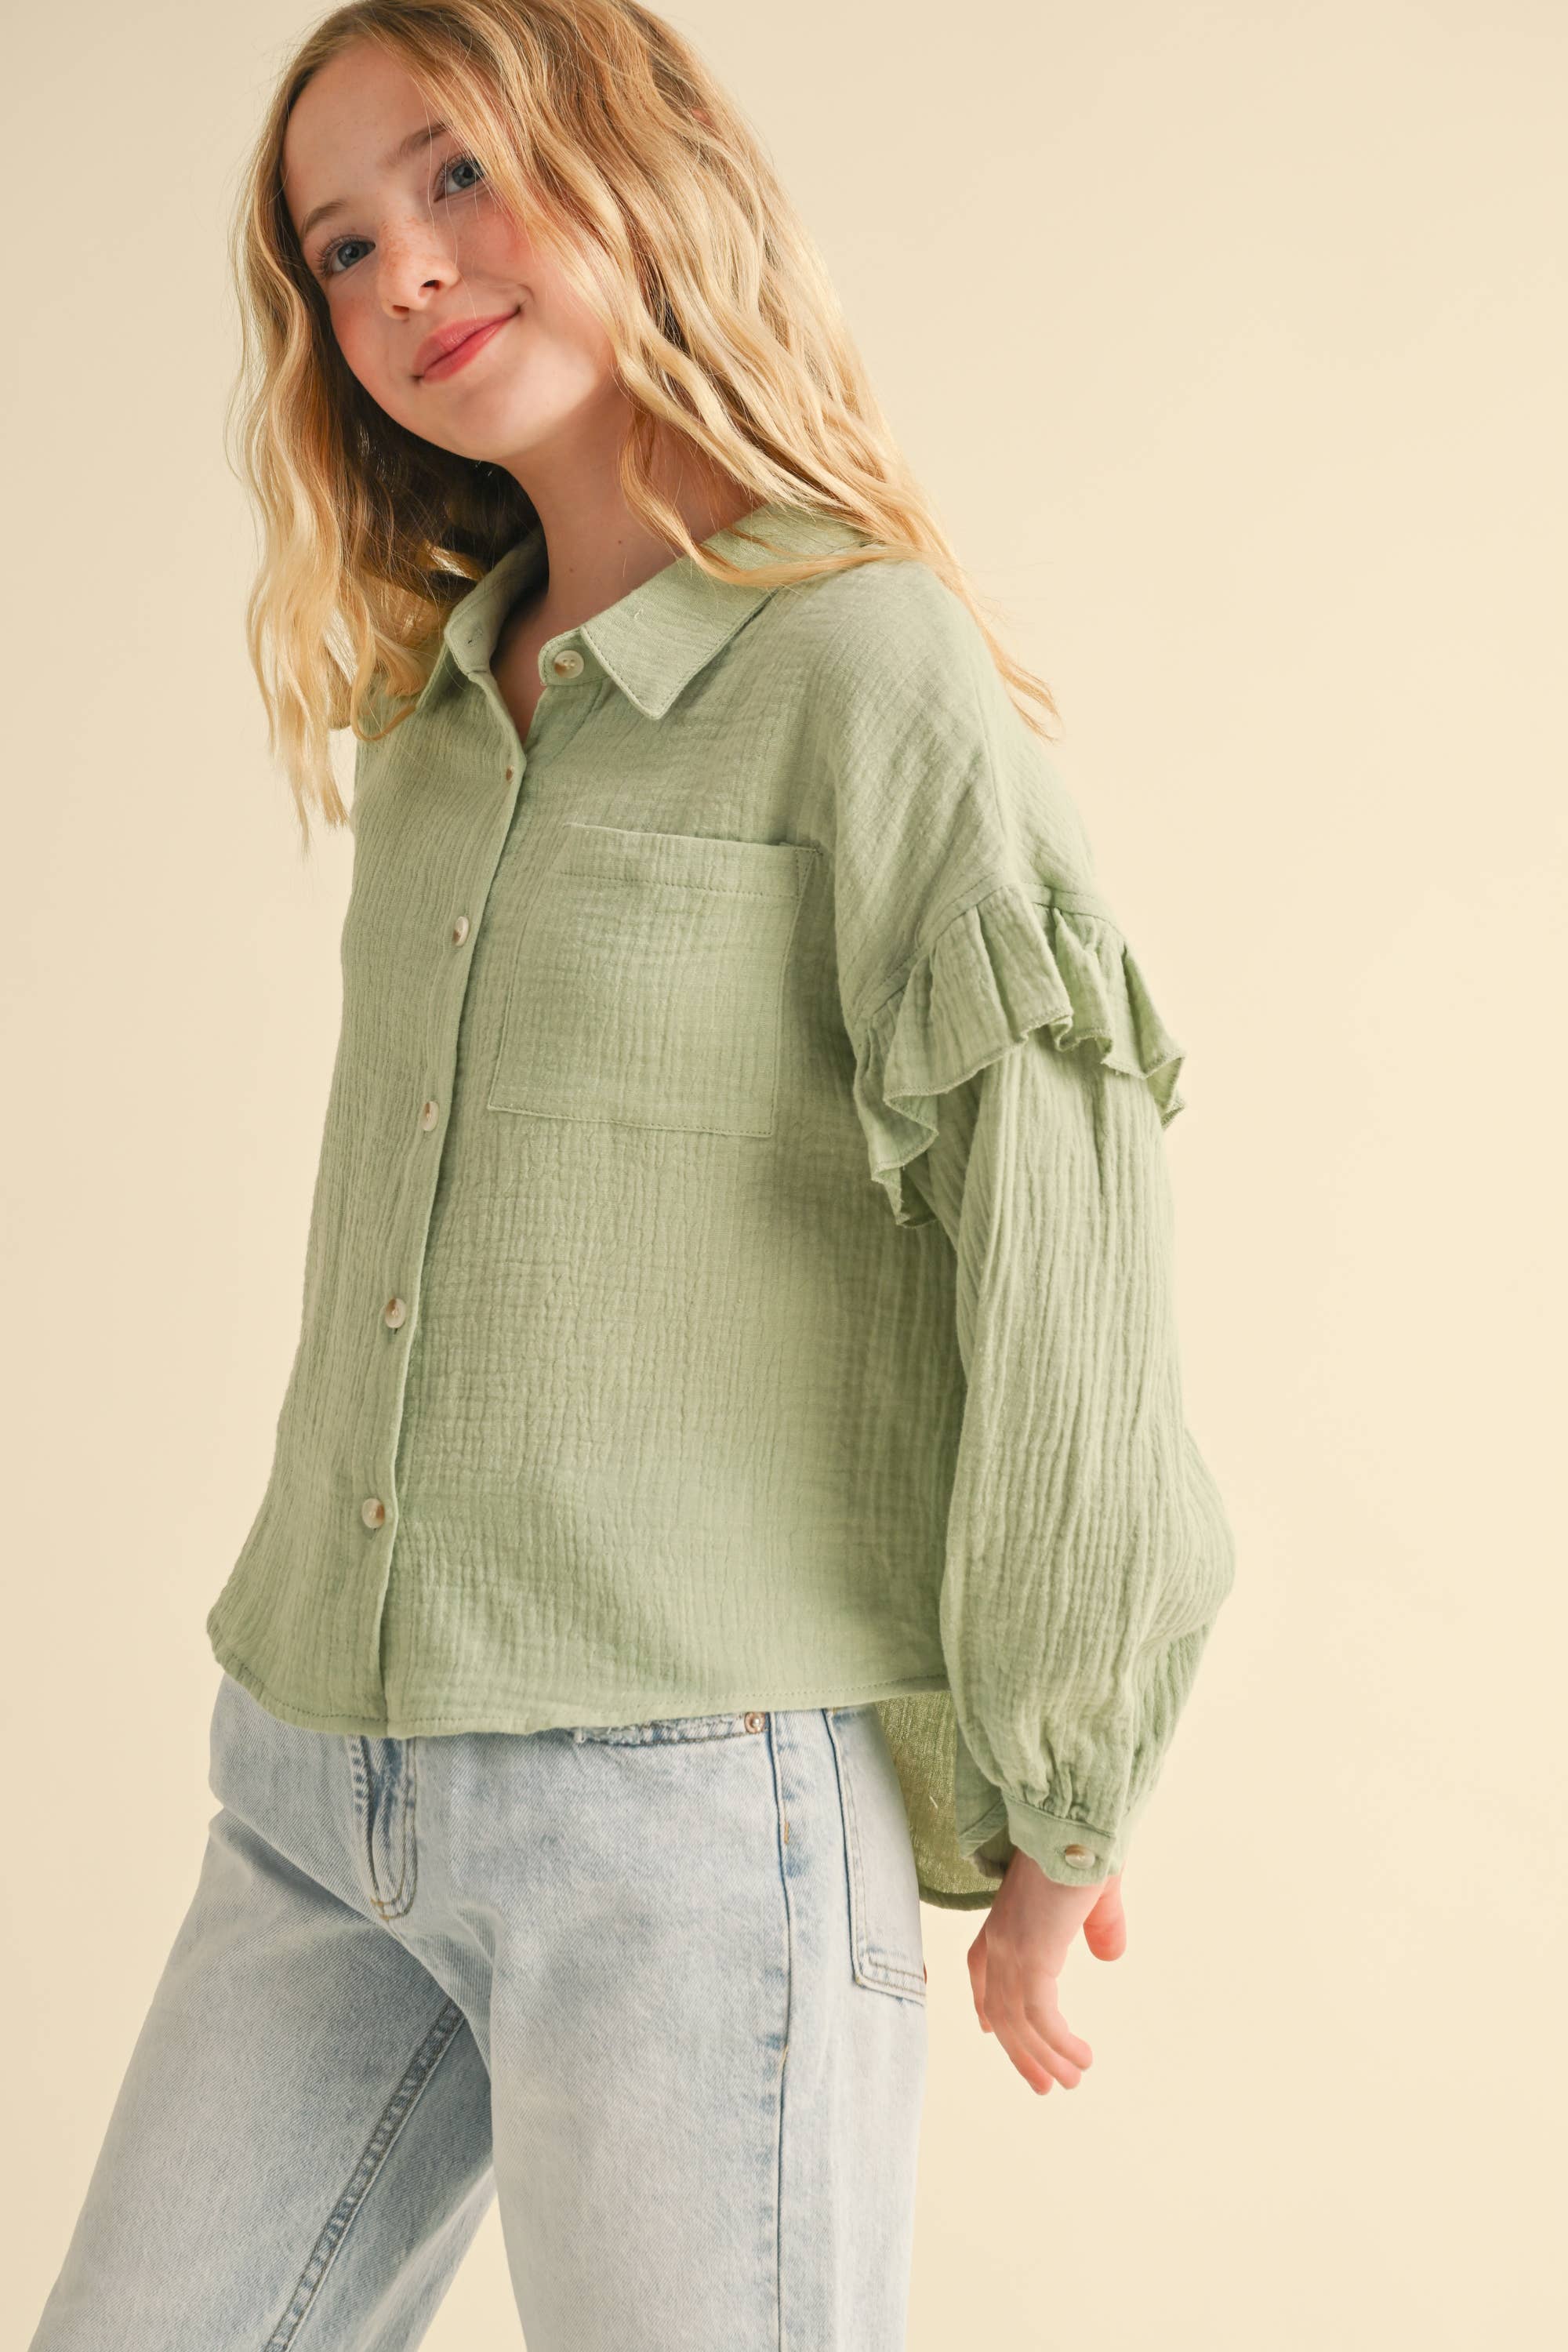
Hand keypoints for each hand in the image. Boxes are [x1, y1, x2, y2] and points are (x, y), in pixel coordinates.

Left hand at [965, 1849, 1126, 2093]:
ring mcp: (1012, 1948)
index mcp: (1005, 1916)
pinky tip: (1080, 2058)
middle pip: (998, 2008)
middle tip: (1043, 2085)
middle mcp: (1000, 1936)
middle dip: (1019, 2050)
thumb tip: (1110, 1956)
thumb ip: (1097, 1924)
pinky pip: (1040, 2017)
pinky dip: (1059, 2044)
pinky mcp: (1032, 1957)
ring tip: (1072, 2080)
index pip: (981, 1968)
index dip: (985, 2003)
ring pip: (1018, 2022)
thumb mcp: (1092, 1892)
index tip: (990, 2033)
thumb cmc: (1087, 1845)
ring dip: (1045, 2057)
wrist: (1079, 1823)